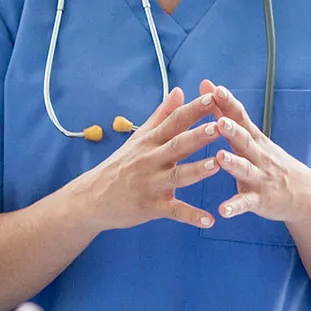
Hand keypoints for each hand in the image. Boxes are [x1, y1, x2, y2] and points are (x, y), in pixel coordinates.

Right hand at [69, 87, 223, 231]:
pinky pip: (174, 211)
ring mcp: (151, 184)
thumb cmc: (120, 165)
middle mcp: (151, 160)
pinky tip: (209, 220)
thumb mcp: (140, 138)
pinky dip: (191, 216)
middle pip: (177, 145)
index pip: (174, 121)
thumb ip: (162, 115)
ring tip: (217, 164)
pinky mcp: (151, 207)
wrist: (92, 198)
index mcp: (150, 141)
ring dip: (197, 170)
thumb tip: (178, 90)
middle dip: (198, 135)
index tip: (212, 96)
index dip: (193, 109)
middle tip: (219, 126)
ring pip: (177, 176)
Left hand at [202, 80, 310, 224]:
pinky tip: (222, 211)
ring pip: (245, 169)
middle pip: (245, 140)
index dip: (229, 104)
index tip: (215, 89)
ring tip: (220, 157)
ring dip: (233, 163)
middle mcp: (258, 156)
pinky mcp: (260, 200)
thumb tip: (210, 88)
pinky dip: (234, 207)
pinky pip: (246, 204)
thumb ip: (227, 114)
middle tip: (219, 121)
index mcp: (254, 139)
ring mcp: (260, 178)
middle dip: (232, 130)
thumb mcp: (253, 137)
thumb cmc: (271, 162)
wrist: (305, 195)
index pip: (241, 117)